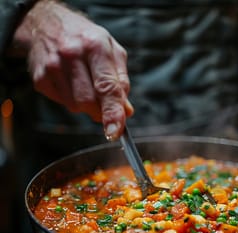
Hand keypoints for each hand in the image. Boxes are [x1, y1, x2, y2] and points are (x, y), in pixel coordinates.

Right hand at [12, 0, 132, 139]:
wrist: (47, 24)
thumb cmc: (86, 40)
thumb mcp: (112, 52)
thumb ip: (121, 82)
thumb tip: (125, 111)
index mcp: (95, 46)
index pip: (106, 87)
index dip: (112, 113)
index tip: (115, 131)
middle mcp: (71, 55)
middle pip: (89, 102)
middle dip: (100, 110)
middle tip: (104, 103)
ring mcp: (52, 67)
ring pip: (75, 106)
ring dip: (86, 105)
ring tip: (85, 83)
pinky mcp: (40, 79)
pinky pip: (62, 104)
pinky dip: (72, 100)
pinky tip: (71, 83)